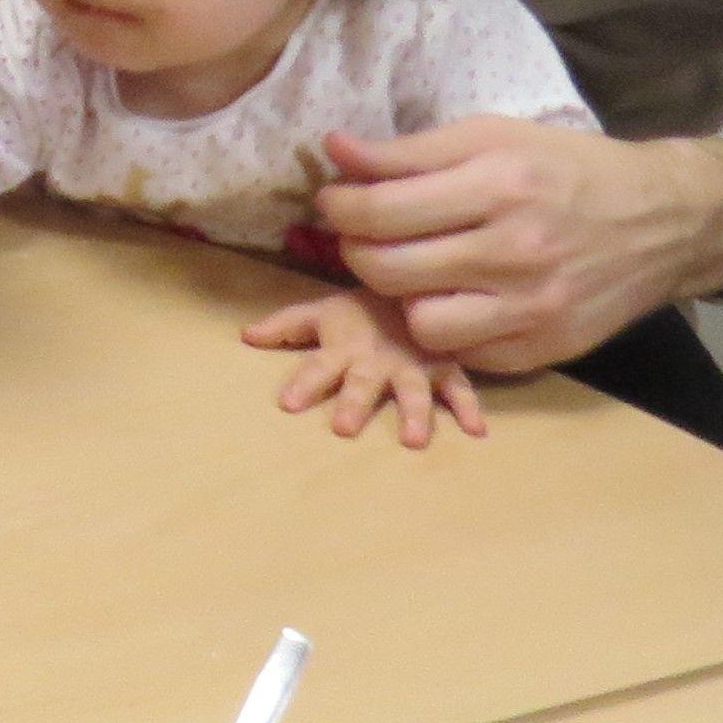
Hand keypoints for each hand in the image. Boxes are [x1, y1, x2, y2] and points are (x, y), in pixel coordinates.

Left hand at [241, 286, 485, 446]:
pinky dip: (469, 407)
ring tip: (414, 440)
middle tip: (345, 429)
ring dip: (414, 413)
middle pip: (364, 382)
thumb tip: (245, 335)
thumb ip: (286, 326)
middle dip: (355, 403)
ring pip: (413, 389)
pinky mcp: (445, 366)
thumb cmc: (362, 309)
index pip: (318, 366)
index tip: (288, 404)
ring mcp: (414, 363)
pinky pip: (460, 386)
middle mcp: (378, 358)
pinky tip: (478, 430)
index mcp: (345, 346)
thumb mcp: (323, 312)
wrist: (417, 282)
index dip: (305, 383)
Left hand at [314, 122, 722, 372]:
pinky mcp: (544, 347)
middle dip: (355, 250)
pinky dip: (446, 326)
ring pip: (419, 321)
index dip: (339, 207)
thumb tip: (334, 151)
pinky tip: (456, 296)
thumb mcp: (494, 137)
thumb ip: (411, 151)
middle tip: (361, 235)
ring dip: (400, 296)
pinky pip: (462, 351)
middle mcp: (516, 248)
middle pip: (388, 268)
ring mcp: (532, 306)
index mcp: (500, 183)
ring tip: (413, 269)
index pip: (383, 209)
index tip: (333, 200)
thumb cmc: (568, 169)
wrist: (664, 221)